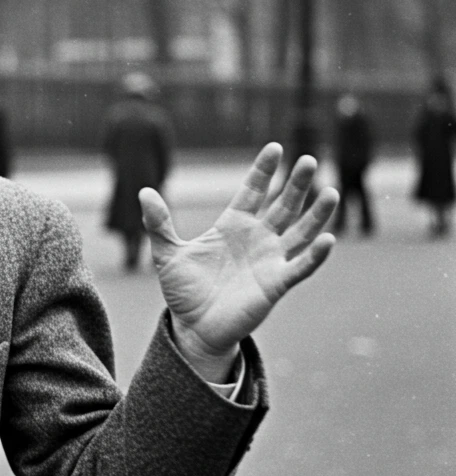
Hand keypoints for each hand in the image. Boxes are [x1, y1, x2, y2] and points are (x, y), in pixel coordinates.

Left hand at [139, 143, 337, 372]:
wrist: (193, 327)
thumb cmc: (183, 290)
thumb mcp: (167, 253)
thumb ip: (158, 223)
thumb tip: (144, 192)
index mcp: (232, 226)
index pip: (252, 191)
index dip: (263, 171)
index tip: (276, 148)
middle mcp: (256, 238)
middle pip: (282, 206)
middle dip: (296, 184)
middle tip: (310, 160)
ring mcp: (269, 260)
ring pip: (299, 232)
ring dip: (316, 214)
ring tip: (330, 191)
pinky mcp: (276, 284)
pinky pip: (300, 267)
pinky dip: (315, 255)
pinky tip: (327, 239)